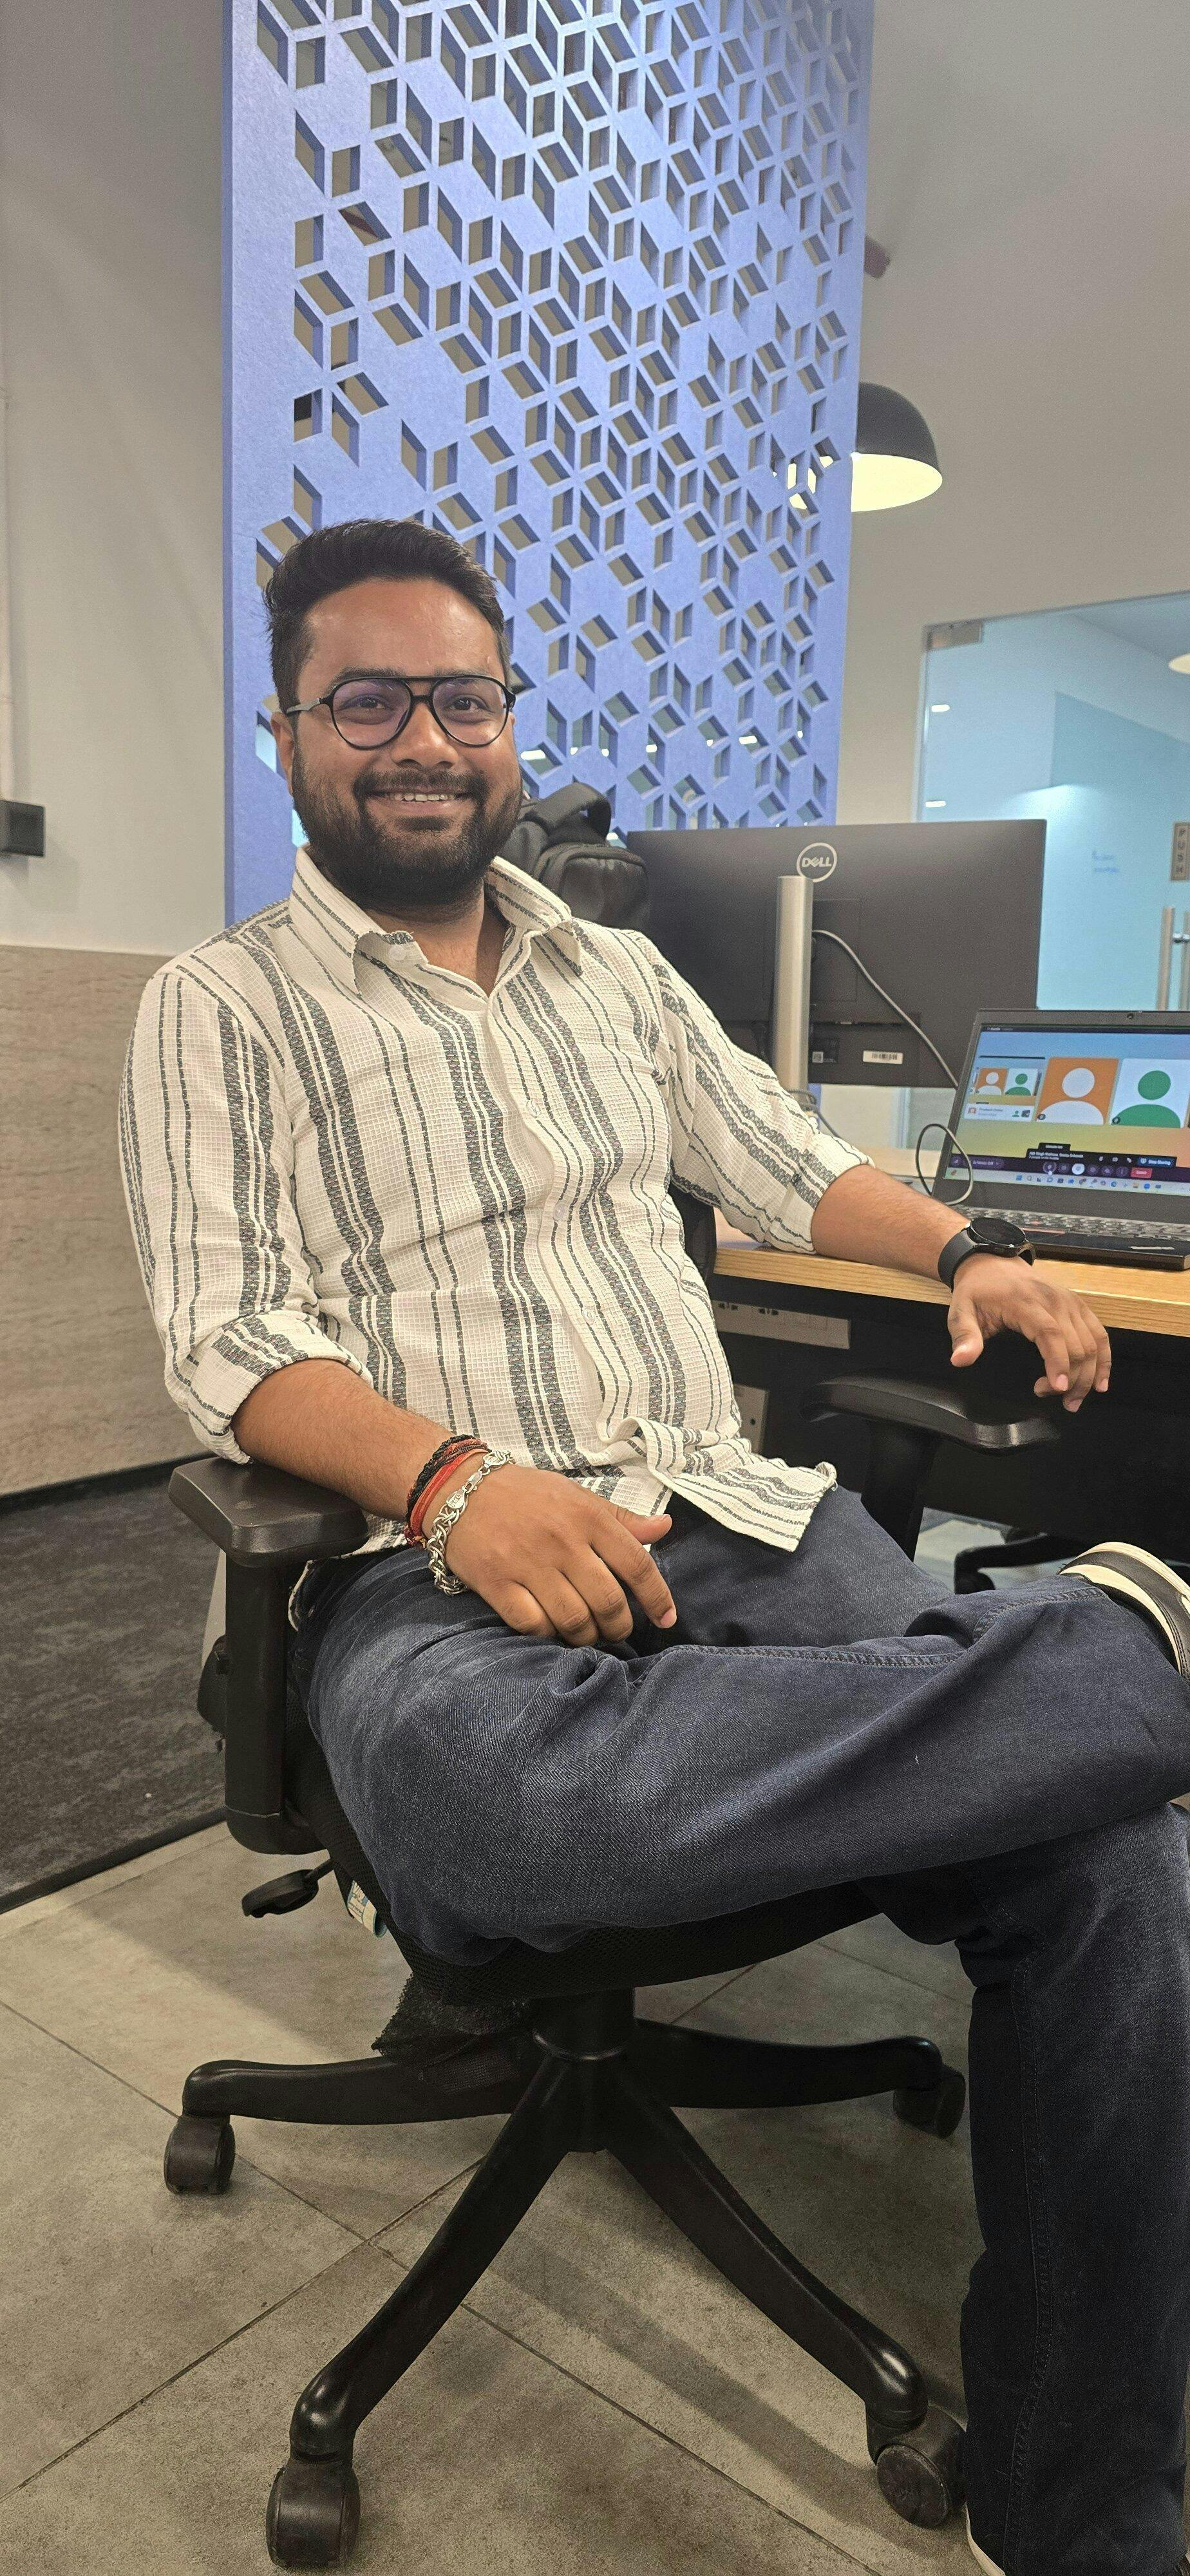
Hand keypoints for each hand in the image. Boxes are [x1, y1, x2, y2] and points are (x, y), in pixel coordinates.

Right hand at [431, 1459, 678, 1642]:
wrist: (459, 1488)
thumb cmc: (525, 1494)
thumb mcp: (577, 1496)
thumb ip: (621, 1518)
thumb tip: (665, 1527)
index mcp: (587, 1517)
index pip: (636, 1564)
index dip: (657, 1597)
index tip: (667, 1618)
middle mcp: (562, 1541)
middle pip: (607, 1601)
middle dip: (619, 1626)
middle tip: (617, 1630)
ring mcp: (527, 1563)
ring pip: (573, 1619)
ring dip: (587, 1635)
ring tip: (588, 1633)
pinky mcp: (496, 1583)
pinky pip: (532, 1624)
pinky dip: (548, 1634)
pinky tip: (553, 1630)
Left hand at [947, 1254, 1110, 1409]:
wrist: (993, 1263)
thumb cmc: (977, 1291)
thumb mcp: (961, 1311)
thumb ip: (964, 1336)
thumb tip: (960, 1360)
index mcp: (1025, 1302)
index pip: (1049, 1334)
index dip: (1057, 1362)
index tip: (1057, 1389)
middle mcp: (1054, 1300)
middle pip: (1076, 1343)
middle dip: (1072, 1378)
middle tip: (1055, 1400)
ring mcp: (1070, 1301)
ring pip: (1092, 1341)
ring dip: (1089, 1375)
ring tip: (1073, 1401)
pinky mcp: (1078, 1305)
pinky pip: (1099, 1333)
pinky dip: (1104, 1359)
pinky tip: (1100, 1382)